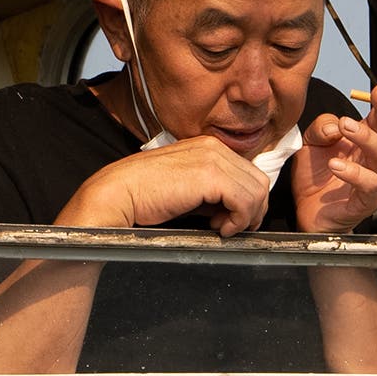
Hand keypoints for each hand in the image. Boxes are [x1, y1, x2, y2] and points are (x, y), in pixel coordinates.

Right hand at [56, 135, 272, 235]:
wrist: (118, 193)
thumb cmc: (144, 195)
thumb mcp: (186, 189)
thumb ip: (211, 193)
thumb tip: (232, 210)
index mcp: (208, 146)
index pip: (248, 172)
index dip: (247, 200)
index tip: (230, 219)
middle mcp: (213, 147)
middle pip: (258, 181)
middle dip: (252, 210)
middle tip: (230, 227)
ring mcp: (212, 158)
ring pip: (257, 190)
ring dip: (246, 216)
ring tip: (222, 228)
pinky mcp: (210, 176)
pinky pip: (245, 201)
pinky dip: (239, 219)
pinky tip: (219, 228)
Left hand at [289, 74, 376, 233]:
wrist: (306, 211)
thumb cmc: (315, 176)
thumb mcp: (311, 141)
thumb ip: (322, 126)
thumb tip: (336, 125)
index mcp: (365, 138)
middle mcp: (374, 157)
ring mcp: (374, 178)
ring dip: (366, 137)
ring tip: (345, 126)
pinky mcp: (367, 200)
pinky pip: (369, 184)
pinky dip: (354, 173)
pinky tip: (336, 165)